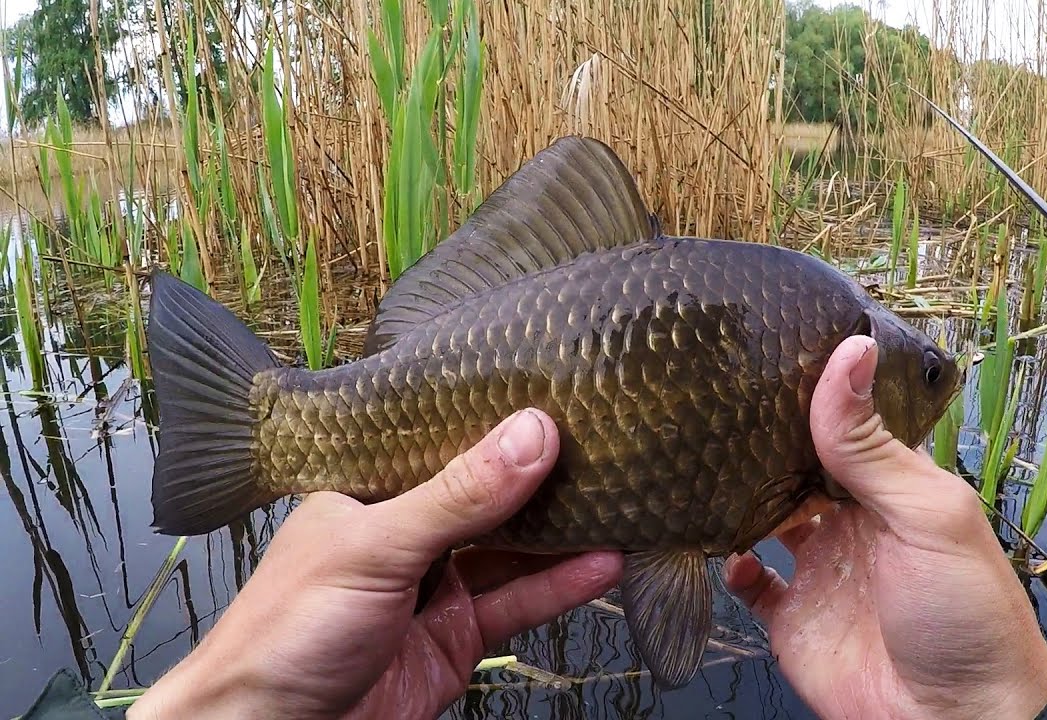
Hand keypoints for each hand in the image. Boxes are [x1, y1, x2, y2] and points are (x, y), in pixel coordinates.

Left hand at [129, 409, 622, 719]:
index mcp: (369, 488)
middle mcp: (406, 531)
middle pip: (488, 494)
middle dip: (543, 474)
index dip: (500, 418)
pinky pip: (519, 602)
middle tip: (607, 443)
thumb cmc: (287, 630)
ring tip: (624, 499)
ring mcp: (436, 585)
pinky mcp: (458, 637)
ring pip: (512, 548)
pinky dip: (562, 584)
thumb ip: (457, 495)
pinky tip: (604, 564)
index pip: (444, 439)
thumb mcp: (376, 546)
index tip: (561, 392)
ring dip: (565, 531)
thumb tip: (532, 433)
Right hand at [725, 336, 1046, 719]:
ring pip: (764, 517)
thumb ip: (872, 444)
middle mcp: (852, 523)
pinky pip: (751, 585)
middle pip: (796, 467)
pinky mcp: (794, 619)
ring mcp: (820, 570)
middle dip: (761, 441)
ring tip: (703, 465)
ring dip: (737, 496)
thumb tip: (847, 353)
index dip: (808, 396)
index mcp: (891, 488)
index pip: (844, 427)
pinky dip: (730, 566)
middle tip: (716, 404)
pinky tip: (725, 551)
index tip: (763, 356)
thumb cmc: (967, 616)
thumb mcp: (925, 514)